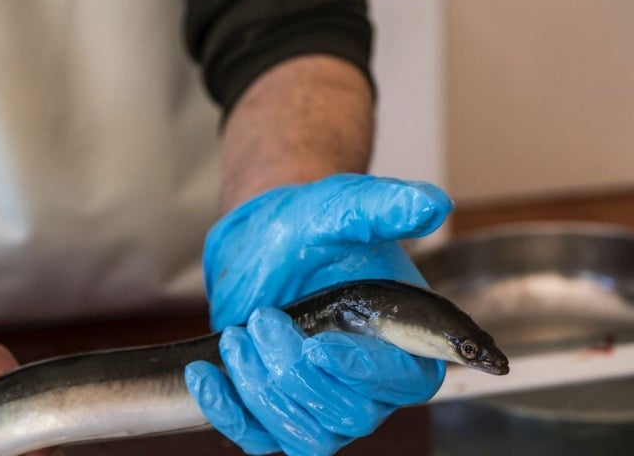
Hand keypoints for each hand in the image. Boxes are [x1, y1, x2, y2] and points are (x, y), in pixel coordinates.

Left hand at [187, 174, 452, 454]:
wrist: (265, 238)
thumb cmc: (313, 224)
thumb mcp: (345, 207)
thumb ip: (387, 207)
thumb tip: (433, 204)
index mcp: (403, 337)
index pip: (404, 380)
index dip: (364, 373)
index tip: (319, 346)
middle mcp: (371, 381)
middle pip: (349, 415)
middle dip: (296, 373)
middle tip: (265, 319)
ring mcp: (325, 400)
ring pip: (305, 436)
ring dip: (262, 391)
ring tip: (236, 337)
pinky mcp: (281, 408)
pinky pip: (260, 438)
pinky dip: (228, 413)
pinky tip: (204, 376)